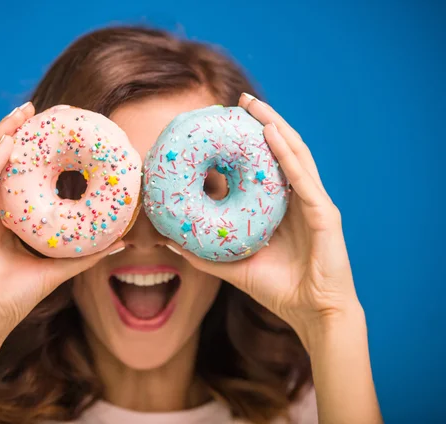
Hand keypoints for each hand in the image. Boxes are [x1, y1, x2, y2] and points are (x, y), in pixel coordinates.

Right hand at [0, 102, 123, 358]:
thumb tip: (122, 241)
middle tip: (32, 108)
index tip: (47, 128)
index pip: (10, 174)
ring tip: (19, 116)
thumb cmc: (10, 301)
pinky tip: (6, 146)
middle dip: (11, 131)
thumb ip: (85, 254)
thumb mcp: (54, 270)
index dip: (26, 149)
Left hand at [167, 94, 360, 348]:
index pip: (265, 165)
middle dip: (262, 122)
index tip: (224, 122)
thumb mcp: (233, 265)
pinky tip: (271, 133)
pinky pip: (303, 178)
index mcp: (281, 207)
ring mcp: (313, 202)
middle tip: (240, 101)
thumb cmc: (277, 289)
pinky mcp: (324, 213)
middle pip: (281, 151)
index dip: (247, 142)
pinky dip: (287, 153)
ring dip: (275, 126)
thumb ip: (203, 254)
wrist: (313, 314)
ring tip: (254, 105)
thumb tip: (169, 241)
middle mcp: (298, 198)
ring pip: (295, 154)